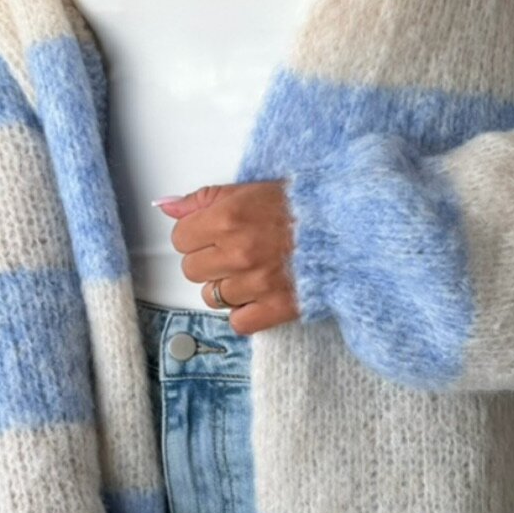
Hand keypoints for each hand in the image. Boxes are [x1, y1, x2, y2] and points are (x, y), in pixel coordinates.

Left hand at [155, 179, 300, 335]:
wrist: (347, 230)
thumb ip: (203, 200)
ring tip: (252, 272)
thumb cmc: (299, 207)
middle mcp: (238, 252)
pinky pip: (238, 322)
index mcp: (228, 218)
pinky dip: (246, 312)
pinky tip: (260, 295)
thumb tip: (166, 207)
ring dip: (228, 287)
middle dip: (209, 262)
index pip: (181, 239)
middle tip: (235, 253)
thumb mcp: (249, 190)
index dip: (196, 236)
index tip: (214, 235)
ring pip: (212, 298)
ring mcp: (255, 282)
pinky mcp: (275, 308)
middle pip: (192, 270)